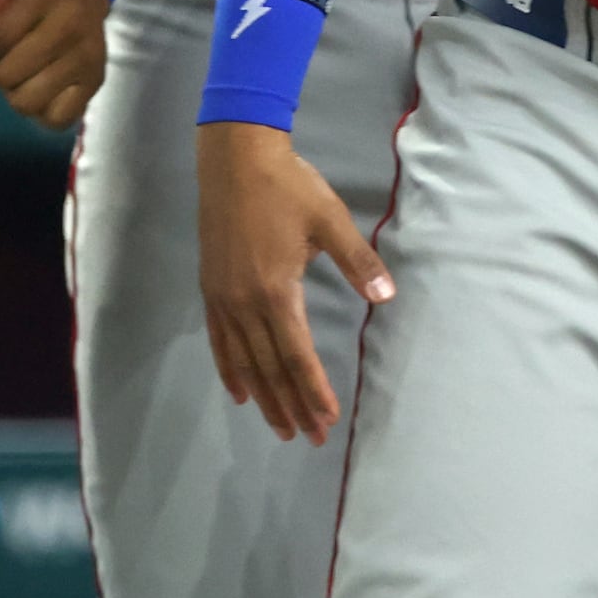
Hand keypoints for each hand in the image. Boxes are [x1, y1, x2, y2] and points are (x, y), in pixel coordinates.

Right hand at [196, 120, 390, 441]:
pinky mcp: (211, 289)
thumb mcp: (331, 219)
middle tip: (309, 438)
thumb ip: (358, 261)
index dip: (312, 390)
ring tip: (279, 427)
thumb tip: (387, 295)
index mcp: (276, 290)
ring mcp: (223, 298)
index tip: (327, 420)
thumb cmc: (288, 186)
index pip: (297, 355)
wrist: (234, 159)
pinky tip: (240, 392)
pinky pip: (219, 341)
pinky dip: (230, 370)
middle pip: (270, 368)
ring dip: (263, 397)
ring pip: (243, 361)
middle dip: (291, 406)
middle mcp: (245, 303)